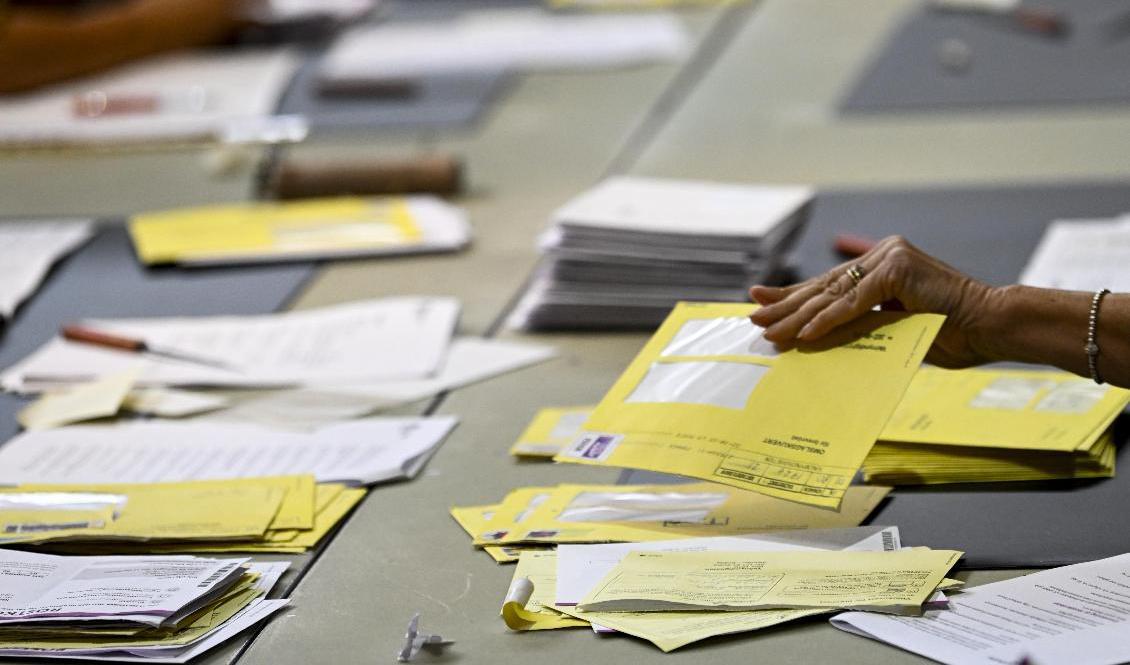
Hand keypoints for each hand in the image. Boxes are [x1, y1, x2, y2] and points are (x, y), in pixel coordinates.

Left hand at [748, 236, 995, 367]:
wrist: (991, 327)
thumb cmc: (951, 334)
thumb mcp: (893, 330)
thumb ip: (859, 325)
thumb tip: (814, 338)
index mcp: (882, 265)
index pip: (829, 285)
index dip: (794, 297)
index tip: (761, 304)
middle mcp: (884, 254)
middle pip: (824, 287)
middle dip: (786, 306)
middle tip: (753, 318)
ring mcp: (891, 257)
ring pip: (833, 294)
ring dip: (798, 316)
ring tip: (768, 329)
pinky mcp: (898, 270)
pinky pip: (854, 303)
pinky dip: (828, 320)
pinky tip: (803, 333)